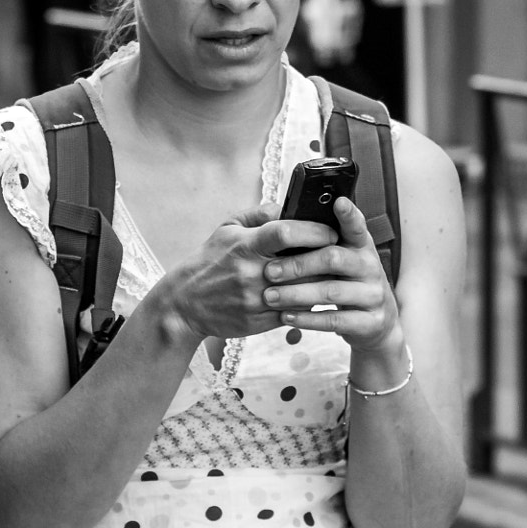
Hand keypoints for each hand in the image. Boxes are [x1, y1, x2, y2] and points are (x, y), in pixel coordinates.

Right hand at [156, 209, 336, 347]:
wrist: (184, 304)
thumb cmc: (209, 262)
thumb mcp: (227, 229)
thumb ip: (259, 214)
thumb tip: (287, 205)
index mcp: (244, 246)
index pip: (285, 232)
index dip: (313, 230)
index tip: (331, 230)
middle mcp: (250, 273)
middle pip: (300, 265)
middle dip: (326, 259)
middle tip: (342, 253)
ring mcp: (255, 300)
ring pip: (302, 293)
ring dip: (321, 283)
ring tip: (335, 273)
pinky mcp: (258, 322)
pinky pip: (293, 313)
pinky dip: (308, 304)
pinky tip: (315, 295)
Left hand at [259, 198, 398, 351]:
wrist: (375, 321)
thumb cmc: (347, 282)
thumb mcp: (341, 258)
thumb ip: (321, 243)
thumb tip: (285, 220)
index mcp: (361, 246)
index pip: (356, 226)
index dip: (349, 215)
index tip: (337, 202)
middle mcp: (371, 267)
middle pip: (334, 258)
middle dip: (298, 264)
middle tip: (269, 271)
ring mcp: (373, 295)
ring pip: (331, 291)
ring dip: (296, 294)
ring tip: (270, 296)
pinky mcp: (370, 322)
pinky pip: (334, 320)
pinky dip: (307, 319)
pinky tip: (286, 316)